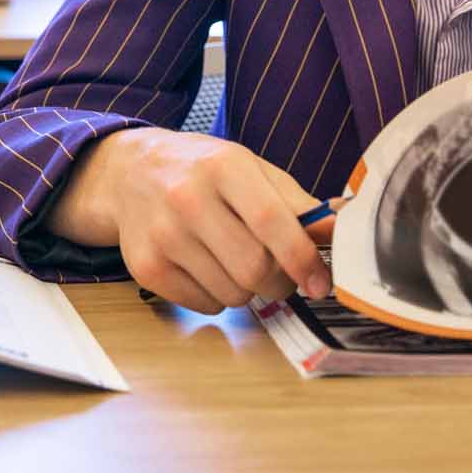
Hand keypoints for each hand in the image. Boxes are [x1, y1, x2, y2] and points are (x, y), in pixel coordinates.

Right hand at [50, 127, 329, 312]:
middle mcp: (187, 197)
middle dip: (279, 282)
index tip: (320, 282)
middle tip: (279, 274)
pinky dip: (217, 298)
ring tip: (235, 263)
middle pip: (254, 268)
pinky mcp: (145, 267)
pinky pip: (204, 306)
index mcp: (223, 166)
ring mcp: (162, 234)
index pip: (272, 222)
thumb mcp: (250, 169)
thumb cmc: (201, 171)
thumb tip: (342, 230)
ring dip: (248, 291)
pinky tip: (207, 269)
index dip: (303, 258)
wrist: (129, 172)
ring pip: (232, 295)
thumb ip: (297, 203)